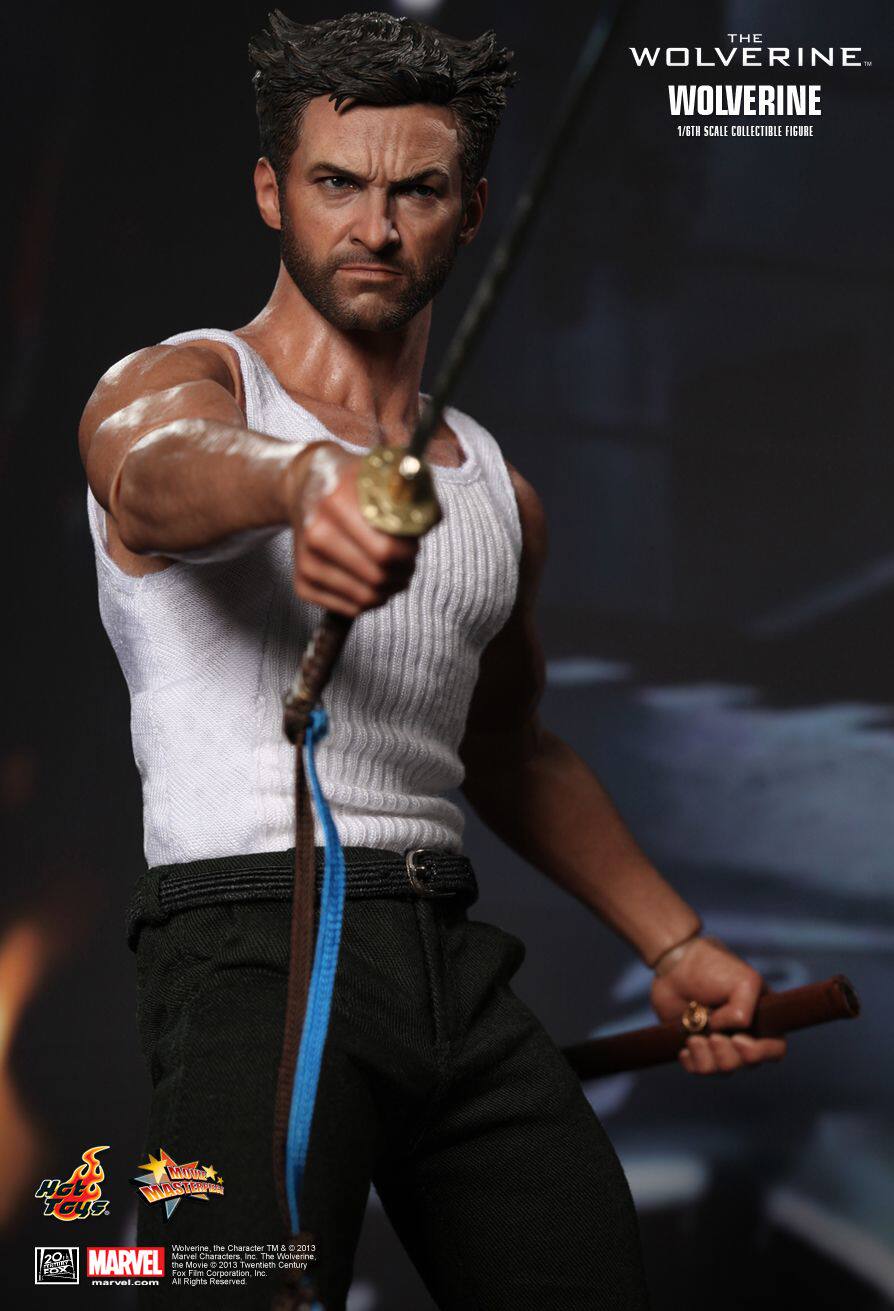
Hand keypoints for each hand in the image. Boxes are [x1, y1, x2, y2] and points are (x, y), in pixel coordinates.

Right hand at [285, 442, 418, 616]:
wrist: (307, 485)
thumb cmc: (353, 483)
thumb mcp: (381, 475)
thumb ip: (411, 496)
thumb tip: (430, 519)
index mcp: (337, 502)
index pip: (386, 550)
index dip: (408, 554)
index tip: (413, 548)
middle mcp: (316, 533)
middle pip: (377, 576)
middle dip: (402, 573)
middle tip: (408, 564)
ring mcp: (306, 560)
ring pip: (365, 598)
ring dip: (389, 590)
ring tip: (393, 573)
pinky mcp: (302, 583)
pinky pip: (350, 609)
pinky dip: (370, 601)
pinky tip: (373, 582)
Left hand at [650, 937, 786, 1075]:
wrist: (676, 963)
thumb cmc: (713, 967)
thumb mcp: (744, 981)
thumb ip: (744, 1012)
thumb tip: (725, 1035)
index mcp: (762, 1020)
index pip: (775, 1051)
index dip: (760, 1053)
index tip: (737, 1039)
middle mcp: (744, 1035)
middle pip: (747, 1065)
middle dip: (728, 1054)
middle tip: (712, 1034)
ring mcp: (720, 1043)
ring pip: (723, 1070)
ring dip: (708, 1058)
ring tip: (693, 1037)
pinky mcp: (696, 1046)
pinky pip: (698, 1069)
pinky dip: (692, 1063)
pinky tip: (684, 1049)